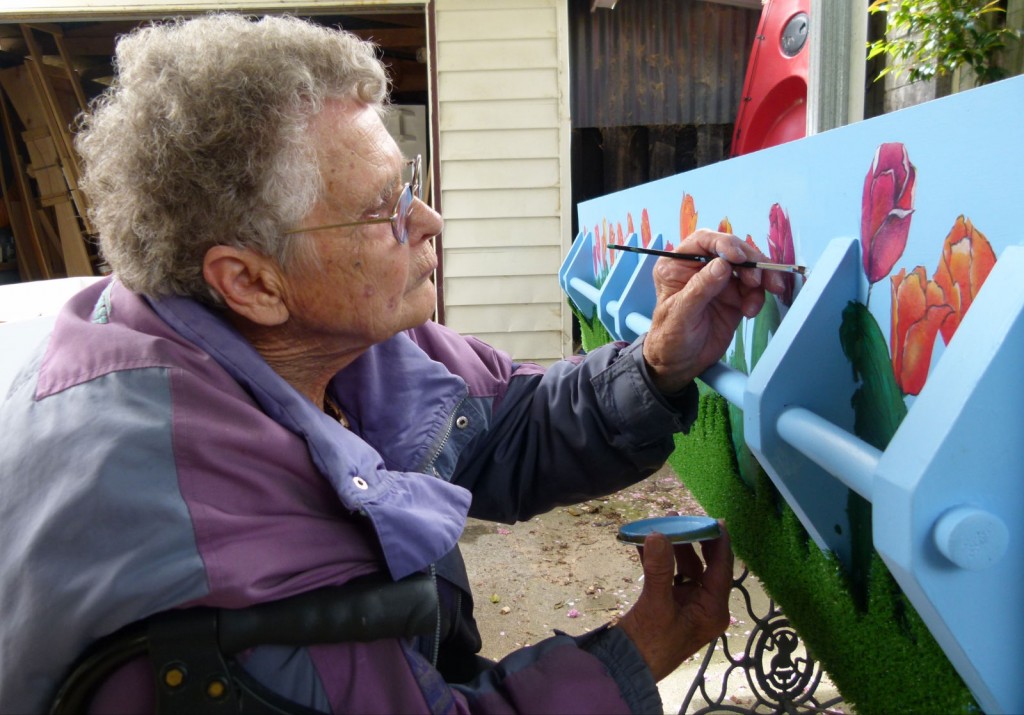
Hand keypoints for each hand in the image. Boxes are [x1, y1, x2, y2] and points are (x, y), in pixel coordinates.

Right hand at [614, 524, 733, 680]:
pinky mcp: (669, 605)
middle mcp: (704, 606)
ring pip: (684, 568)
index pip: (722, 569)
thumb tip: (659, 535)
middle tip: (681, 518)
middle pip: (704, 566)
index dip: (719, 543)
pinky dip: (657, 560)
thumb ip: (659, 568)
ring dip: (672, 548)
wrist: (626, 668)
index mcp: (712, 609)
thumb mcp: (656, 604)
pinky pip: (668, 576)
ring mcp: (686, 605)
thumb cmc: (649, 642)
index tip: (716, 519)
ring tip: (660, 525)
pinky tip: (643, 543)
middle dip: (692, 541)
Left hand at [642, 229, 786, 393]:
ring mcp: (720, 283)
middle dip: (750, 263)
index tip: (739, 257)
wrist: (679, 363)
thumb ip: (701, 288)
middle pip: (732, 252)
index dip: (724, 244)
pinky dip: (758, 297)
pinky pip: (753, 289)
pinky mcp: (734, 297)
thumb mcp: (681, 313)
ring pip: (747, 270)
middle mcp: (701, 268)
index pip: (704, 241)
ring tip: (754, 304)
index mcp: (679, 265)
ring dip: (759, 282)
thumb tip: (722, 264)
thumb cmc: (670, 337)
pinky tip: (751, 311)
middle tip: (758, 280)